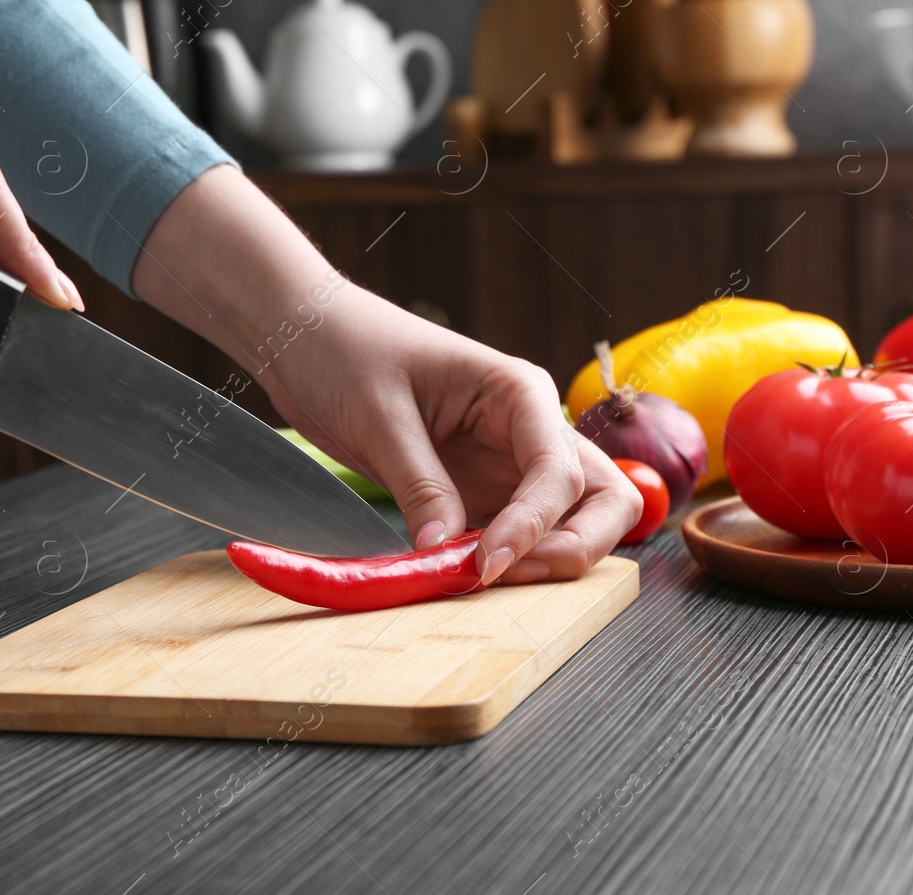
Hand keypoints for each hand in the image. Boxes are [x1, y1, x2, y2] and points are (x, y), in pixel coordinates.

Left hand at [134, 167, 640, 584]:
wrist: (307, 337)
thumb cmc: (346, 351)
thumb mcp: (379, 418)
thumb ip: (419, 486)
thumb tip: (445, 554)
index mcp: (520, 393)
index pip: (560, 473)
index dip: (533, 526)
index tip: (484, 564)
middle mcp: (530, 431)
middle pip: (604, 501)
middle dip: (571, 547)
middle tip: (503, 573)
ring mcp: (511, 465)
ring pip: (575, 523)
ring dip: (548, 559)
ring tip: (480, 576)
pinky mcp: (481, 492)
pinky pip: (518, 537)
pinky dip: (505, 562)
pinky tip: (459, 572)